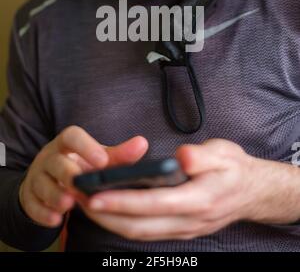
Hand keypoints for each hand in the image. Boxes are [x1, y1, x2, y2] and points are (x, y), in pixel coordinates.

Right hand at [19, 126, 147, 227]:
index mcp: (67, 144)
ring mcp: (37, 177)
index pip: (71, 136)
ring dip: (55, 195)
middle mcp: (49, 157)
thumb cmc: (80, 166)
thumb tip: (142, 143)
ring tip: (69, 204)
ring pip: (42, 184)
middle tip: (81, 186)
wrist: (49, 180)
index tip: (102, 160)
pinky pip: (33, 205)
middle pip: (55, 162)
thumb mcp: (98, 159)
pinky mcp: (30, 197)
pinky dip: (44, 213)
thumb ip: (119, 155)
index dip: (85, 146)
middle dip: (67, 174)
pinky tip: (56, 220)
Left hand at [79, 139, 262, 240]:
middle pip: (139, 226)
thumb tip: (182, 157)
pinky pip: (146, 231)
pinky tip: (108, 209)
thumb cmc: (235, 168)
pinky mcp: (179, 229)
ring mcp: (183, 229)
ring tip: (85, 203)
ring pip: (139, 233)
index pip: (153, 204)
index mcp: (198, 200)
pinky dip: (123, 222)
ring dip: (109, 221)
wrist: (252, 192)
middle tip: (78, 198)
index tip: (95, 194)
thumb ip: (202, 156)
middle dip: (105, 215)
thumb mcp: (224, 153)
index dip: (122, 201)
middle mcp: (188, 221)